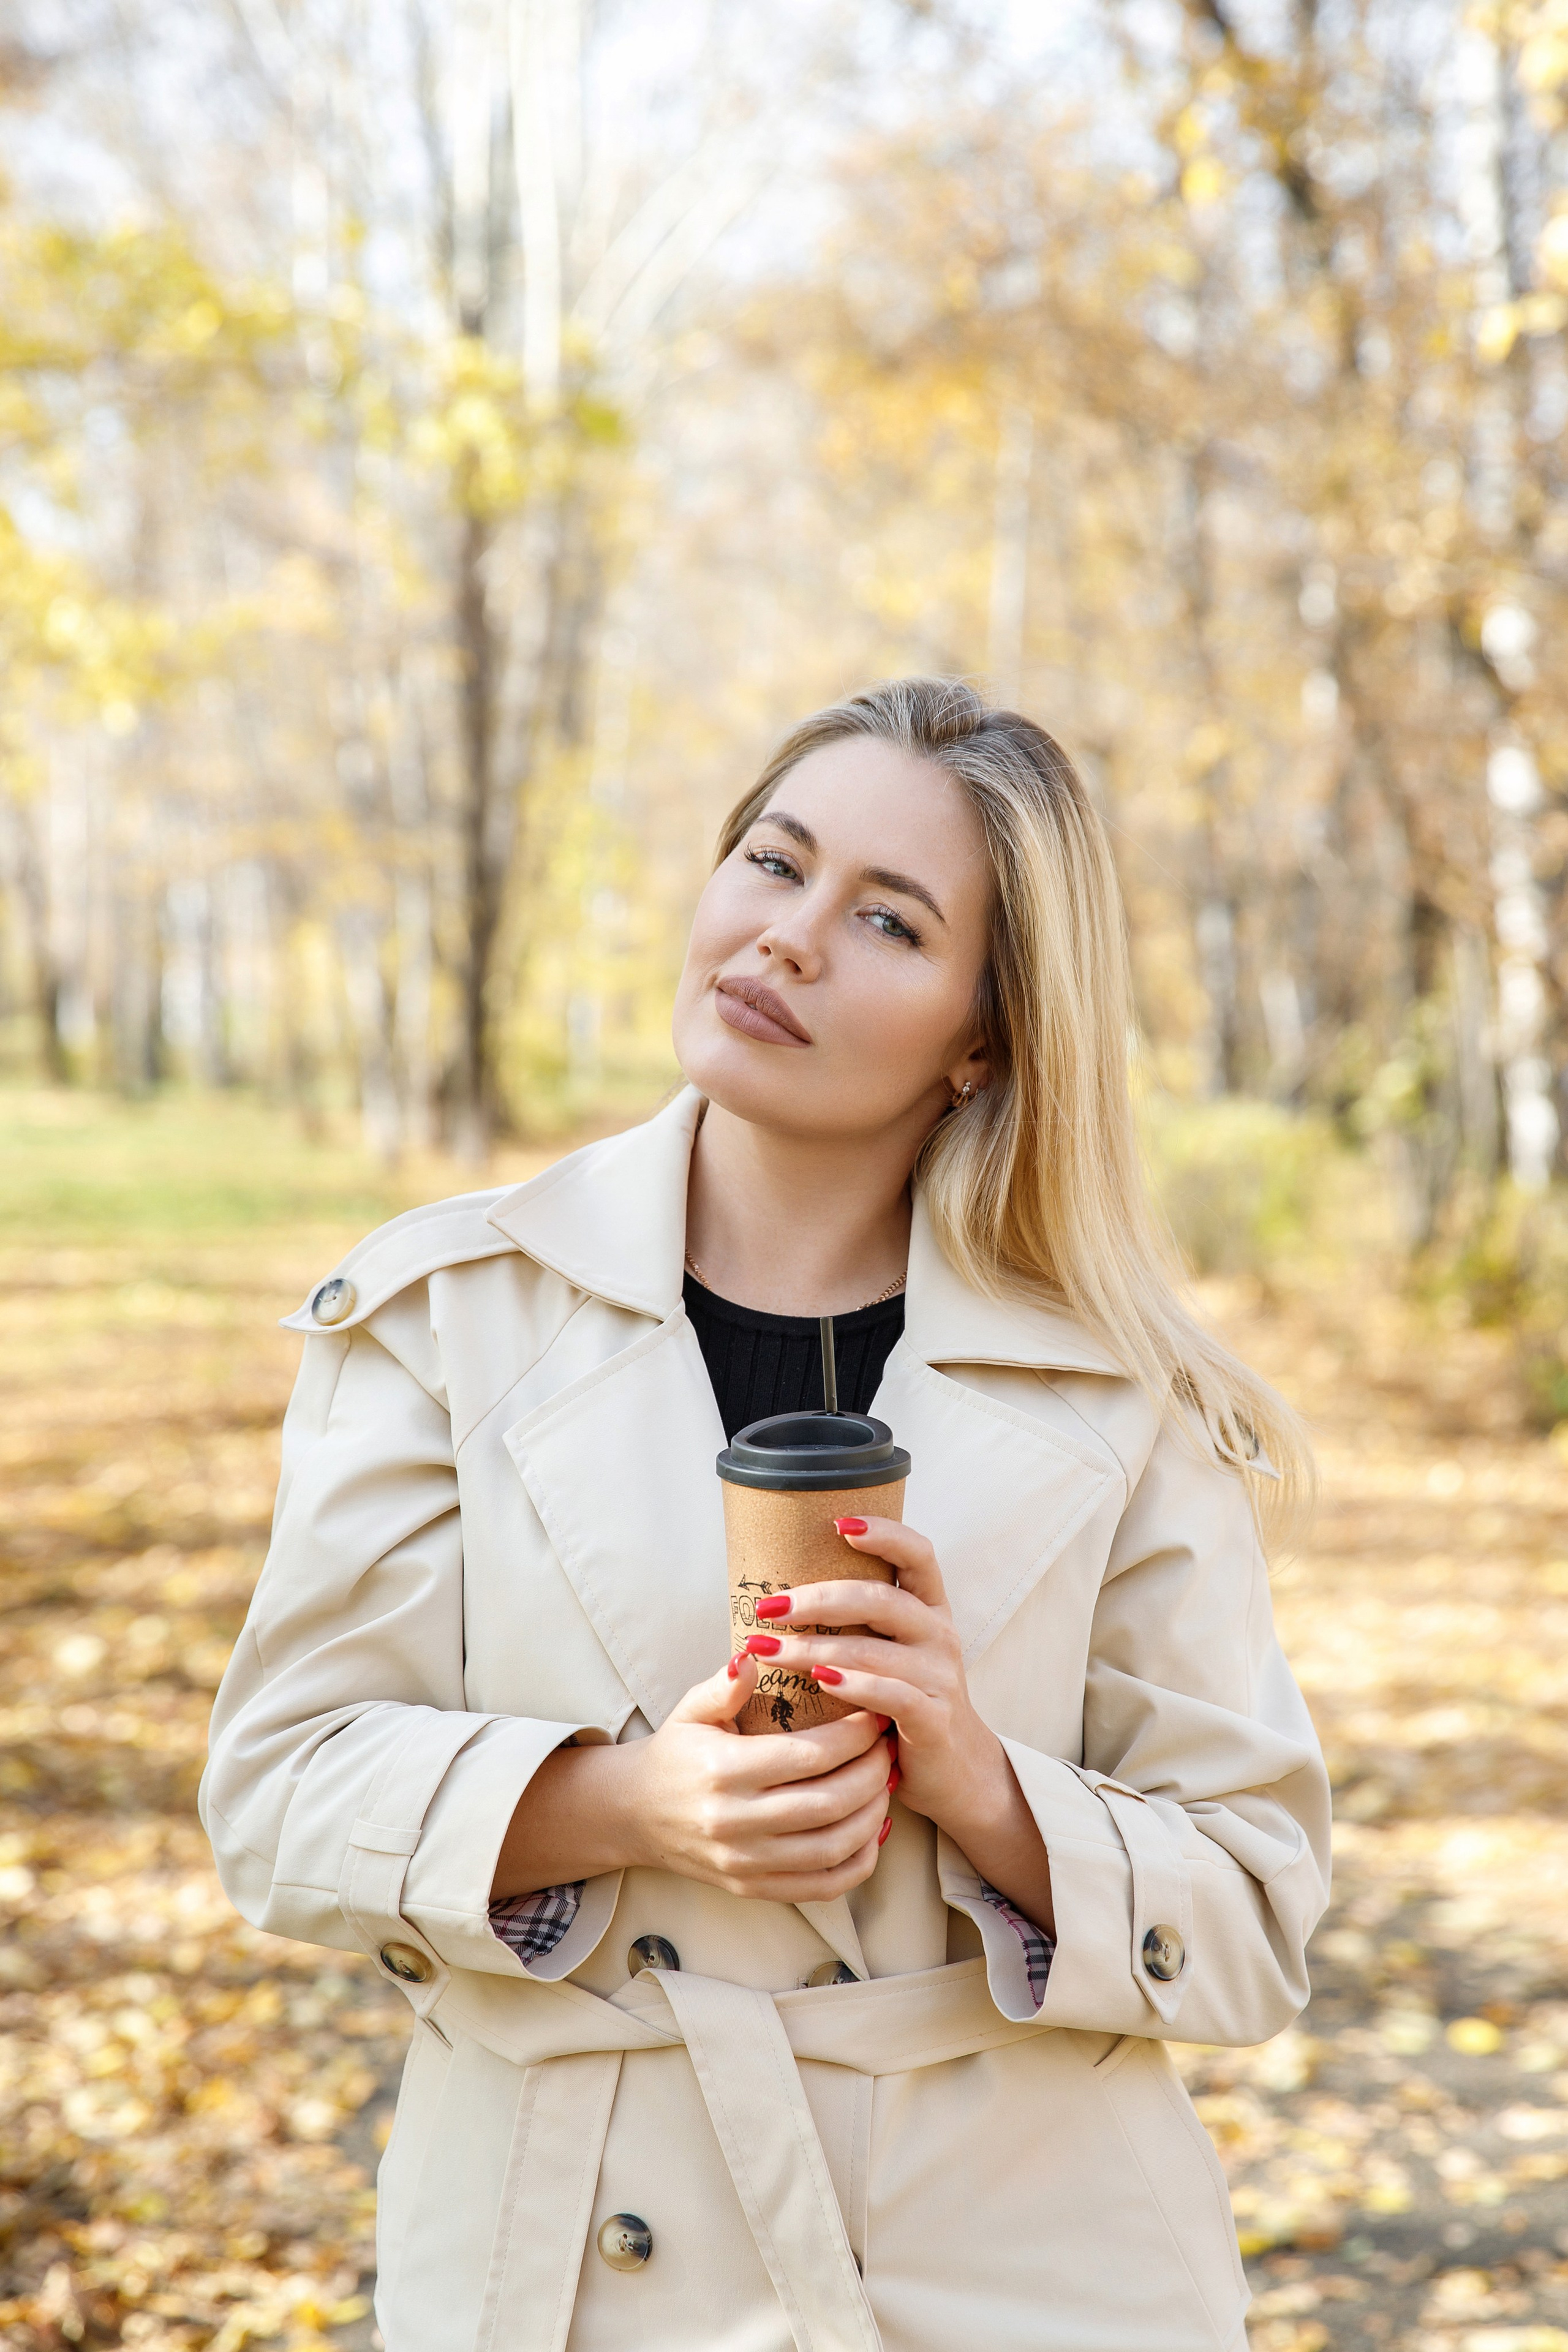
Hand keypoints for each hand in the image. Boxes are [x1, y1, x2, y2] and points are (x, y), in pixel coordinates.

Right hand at [615, 1651, 893, 1902]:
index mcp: (723, 1770)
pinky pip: (822, 1886)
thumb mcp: (691, 1709)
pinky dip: (859, 1862)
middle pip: (829, 1803)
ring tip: (888, 1782)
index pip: (808, 1755)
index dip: (854, 1737)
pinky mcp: (753, 1888)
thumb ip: (725, 1685)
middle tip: (891, 1746)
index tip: (876, 1715)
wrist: (633, 1813)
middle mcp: (734, 1821)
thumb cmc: (675, 1753)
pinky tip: (874, 1830)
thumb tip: (755, 1652)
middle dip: (873, 1773)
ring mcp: (745, 1862)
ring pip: (832, 1847)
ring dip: (874, 1815)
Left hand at [741, 1517, 1052, 1932]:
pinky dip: (855, 1685)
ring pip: (874, 1648)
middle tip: (768, 1606)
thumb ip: (855, 1620)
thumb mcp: (888, 1650)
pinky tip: (821, 1682)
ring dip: (814, 1648)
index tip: (837, 1523)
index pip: (917, 1553)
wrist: (953, 1769)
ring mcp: (941, 1675)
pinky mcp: (935, 1718)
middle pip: (881, 1599)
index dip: (884, 1532)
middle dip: (818, 1599)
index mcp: (928, 1607)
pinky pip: (892, 1694)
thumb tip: (778, 1588)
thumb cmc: (901, 1700)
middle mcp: (939, 1633)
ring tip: (767, 1649)